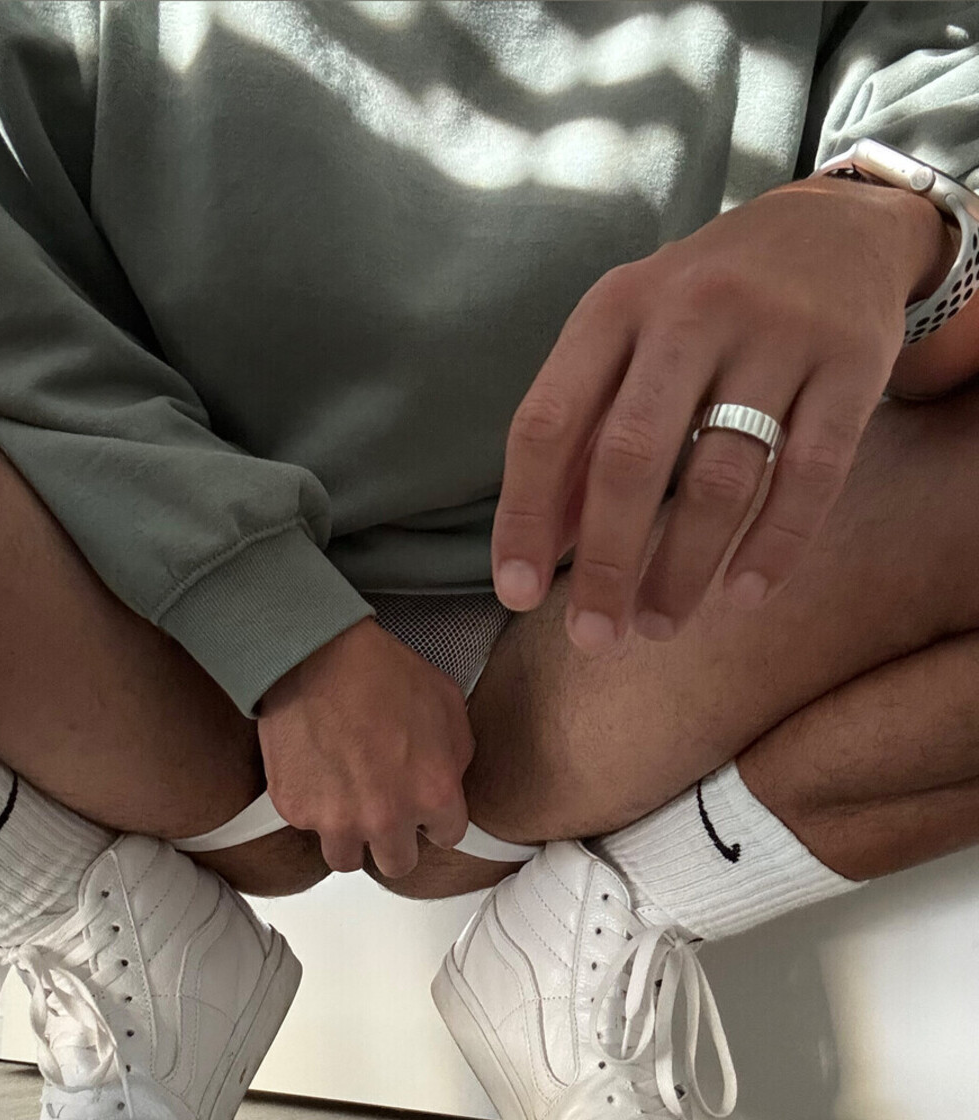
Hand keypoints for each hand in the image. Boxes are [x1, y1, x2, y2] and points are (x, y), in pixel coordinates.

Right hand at [256, 617, 474, 876]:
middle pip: (397, 864)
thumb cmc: (383, 672)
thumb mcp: (448, 705)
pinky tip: (319, 771)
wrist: (316, 654)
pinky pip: (309, 826)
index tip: (423, 805)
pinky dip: (314, 806)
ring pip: (347, 858)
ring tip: (348, 801)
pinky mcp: (295, 810)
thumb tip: (448, 781)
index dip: (435, 818)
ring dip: (351, 836)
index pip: (447, 837)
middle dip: (396, 840)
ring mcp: (336, 820)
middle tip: (386, 810)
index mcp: (433, 795)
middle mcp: (386, 819)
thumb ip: (456, 757)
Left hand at [491, 176, 953, 651]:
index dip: (525, 515)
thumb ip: (583, 432)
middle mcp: (691, 312)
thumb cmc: (704, 306)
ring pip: (720, 477)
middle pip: (631, 458)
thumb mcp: (627, 340)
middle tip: (594, 638)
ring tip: (658, 625)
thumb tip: (542, 545)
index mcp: (616, 307)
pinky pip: (811, 475)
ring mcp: (778, 335)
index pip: (548, 422)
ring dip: (683, 569)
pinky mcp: (852, 364)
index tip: (519, 595)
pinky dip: (774, 546)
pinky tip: (743, 595)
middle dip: (607, 563)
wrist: (835, 227)